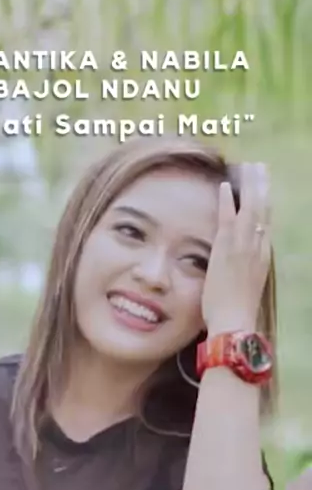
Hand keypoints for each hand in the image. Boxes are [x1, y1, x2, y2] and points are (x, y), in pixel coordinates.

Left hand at [201, 162, 270, 334]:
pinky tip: (224, 185)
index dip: (264, 206)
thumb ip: (243, 273)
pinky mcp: (227, 250)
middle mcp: (257, 249)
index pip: (264, 226)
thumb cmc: (236, 314)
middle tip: (261, 168)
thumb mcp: (245, 289)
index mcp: (262, 259)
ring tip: (250, 167)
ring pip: (251, 209)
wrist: (234, 323)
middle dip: (262, 188)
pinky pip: (227, 219)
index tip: (263, 190)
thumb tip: (236, 269)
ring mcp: (243, 247)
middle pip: (263, 211)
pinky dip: (227, 201)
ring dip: (250, 186)